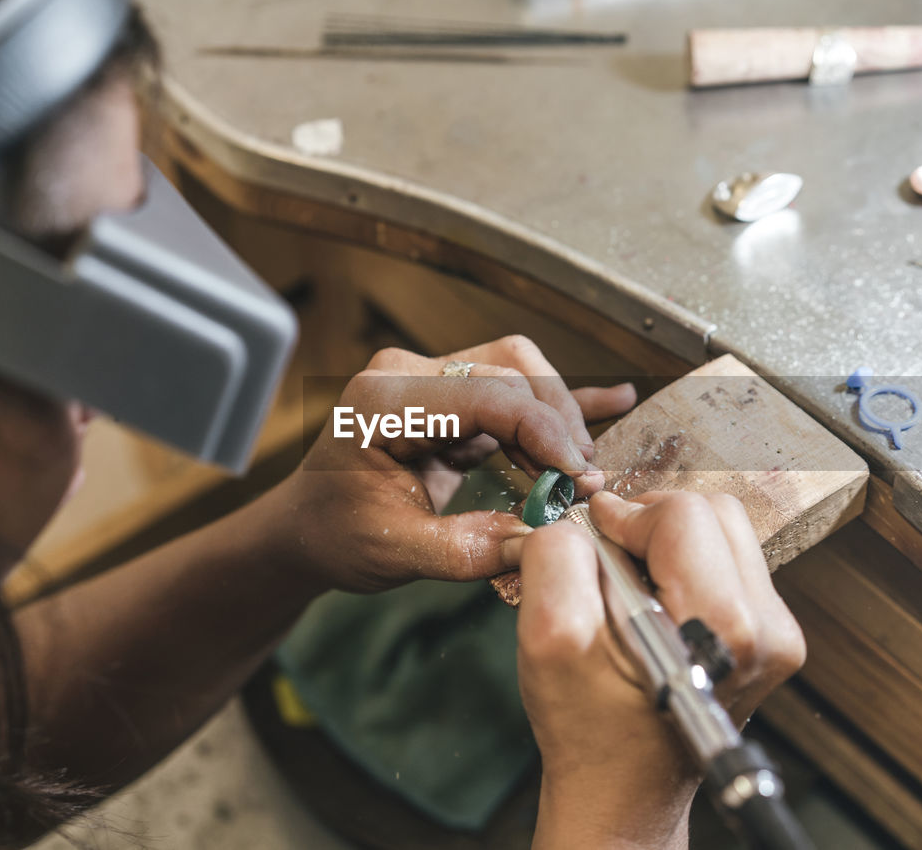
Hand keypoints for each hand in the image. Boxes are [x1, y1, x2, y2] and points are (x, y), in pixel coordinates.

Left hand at [272, 335, 635, 591]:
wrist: (308, 526)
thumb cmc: (337, 534)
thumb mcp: (397, 551)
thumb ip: (468, 549)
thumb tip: (543, 543)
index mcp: (384, 400)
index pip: (486, 396)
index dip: (543, 433)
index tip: (578, 478)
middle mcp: (408, 373)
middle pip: (511, 370)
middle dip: (557, 425)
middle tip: (581, 484)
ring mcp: (430, 376)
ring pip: (520, 372)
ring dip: (558, 418)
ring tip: (579, 472)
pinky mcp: (452, 394)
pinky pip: (514, 389)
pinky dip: (559, 400)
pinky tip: (613, 399)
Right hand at [517, 491, 805, 848]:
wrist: (624, 788)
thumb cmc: (591, 730)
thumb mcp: (549, 639)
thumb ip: (556, 561)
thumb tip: (577, 518)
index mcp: (723, 629)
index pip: (681, 515)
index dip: (624, 517)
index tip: (592, 538)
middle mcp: (766, 629)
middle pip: (712, 513)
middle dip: (650, 525)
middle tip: (609, 565)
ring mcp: (775, 633)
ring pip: (722, 531)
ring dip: (666, 543)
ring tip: (629, 590)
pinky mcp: (768, 633)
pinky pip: (726, 559)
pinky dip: (682, 564)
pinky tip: (651, 605)